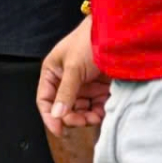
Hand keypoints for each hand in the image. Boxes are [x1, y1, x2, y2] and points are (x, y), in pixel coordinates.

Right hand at [37, 17, 107, 135]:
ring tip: (96, 116)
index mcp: (52, 72)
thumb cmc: (89, 41)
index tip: (59, 130)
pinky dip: (99, 111)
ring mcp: (83, 84)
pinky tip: (103, 111)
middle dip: (73, 117)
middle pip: (64, 108)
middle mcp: (65, 80)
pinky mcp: (98, 87)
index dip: (50, 116)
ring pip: (80, 109)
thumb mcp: (74, 67)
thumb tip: (57, 115)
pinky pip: (95, 105)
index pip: (45, 100)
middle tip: (83, 121)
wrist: (116, 32)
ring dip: (87, 116)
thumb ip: (66, 92)